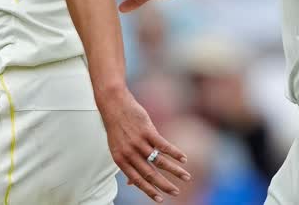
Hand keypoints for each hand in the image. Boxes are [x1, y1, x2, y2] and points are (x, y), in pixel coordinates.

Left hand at [97, 86, 188, 201]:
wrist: (113, 104)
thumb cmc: (116, 127)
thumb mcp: (116, 148)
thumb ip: (126, 164)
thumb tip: (131, 183)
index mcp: (120, 160)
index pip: (137, 180)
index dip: (150, 191)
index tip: (160, 199)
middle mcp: (129, 153)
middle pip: (150, 174)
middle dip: (164, 185)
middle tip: (176, 192)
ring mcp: (138, 142)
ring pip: (159, 161)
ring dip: (175, 170)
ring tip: (186, 177)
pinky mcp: (147, 130)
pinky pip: (163, 145)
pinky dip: (175, 153)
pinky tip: (184, 159)